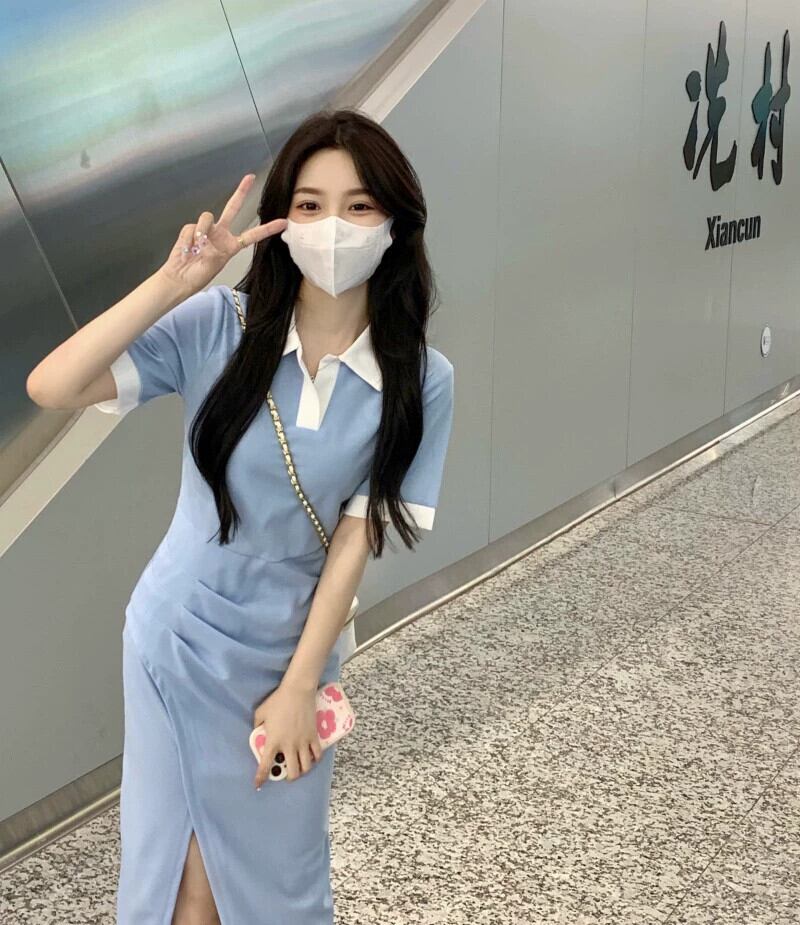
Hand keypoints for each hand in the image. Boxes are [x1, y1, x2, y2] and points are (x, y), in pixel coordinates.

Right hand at [157, 173, 287, 295]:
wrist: (180, 277)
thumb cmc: (198, 274)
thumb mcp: (216, 264)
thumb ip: (214, 245)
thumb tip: (204, 235)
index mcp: (231, 245)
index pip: (252, 235)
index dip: (267, 229)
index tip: (283, 223)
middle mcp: (220, 234)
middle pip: (233, 208)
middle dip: (241, 192)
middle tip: (250, 177)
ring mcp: (206, 230)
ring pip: (207, 217)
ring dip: (201, 231)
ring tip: (197, 249)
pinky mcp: (191, 228)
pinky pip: (192, 227)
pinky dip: (189, 239)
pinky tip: (187, 249)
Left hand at [252, 680, 320, 787]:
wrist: (297, 691)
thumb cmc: (277, 701)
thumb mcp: (260, 713)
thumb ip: (257, 726)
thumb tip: (258, 732)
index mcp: (274, 741)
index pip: (266, 765)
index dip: (261, 778)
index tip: (258, 785)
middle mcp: (289, 746)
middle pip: (292, 772)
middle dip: (288, 778)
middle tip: (286, 774)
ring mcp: (303, 742)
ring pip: (306, 767)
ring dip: (302, 771)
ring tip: (299, 768)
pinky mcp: (314, 736)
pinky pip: (318, 754)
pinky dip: (315, 759)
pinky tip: (312, 758)